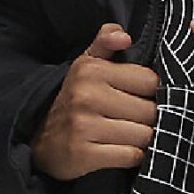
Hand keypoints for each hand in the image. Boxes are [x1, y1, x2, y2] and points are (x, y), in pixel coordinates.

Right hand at [30, 23, 159, 178]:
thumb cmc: (74, 100)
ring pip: (144, 135)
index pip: (150, 81)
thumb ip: (105, 43)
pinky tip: (120, 151)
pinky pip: (131, 156)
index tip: (141, 98)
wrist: (40, 140)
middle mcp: (87, 95)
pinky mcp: (84, 154)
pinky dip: (133, 156)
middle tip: (135, 122)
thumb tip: (124, 36)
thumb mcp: (85, 66)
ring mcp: (84, 126)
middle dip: (149, 120)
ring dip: (143, 140)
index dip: (152, 93)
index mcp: (91, 71)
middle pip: (150, 111)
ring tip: (128, 136)